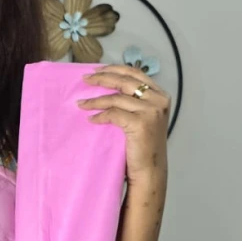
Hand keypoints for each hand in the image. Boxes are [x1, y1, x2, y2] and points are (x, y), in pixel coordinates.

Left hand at [78, 65, 169, 185]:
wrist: (149, 171)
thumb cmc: (143, 148)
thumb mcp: (144, 119)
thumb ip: (135, 103)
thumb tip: (112, 89)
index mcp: (160, 95)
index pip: (135, 74)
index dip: (115, 69)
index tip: (98, 70)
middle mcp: (158, 100)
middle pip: (125, 80)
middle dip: (103, 77)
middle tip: (85, 79)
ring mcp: (151, 111)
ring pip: (117, 97)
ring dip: (96, 99)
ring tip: (81, 103)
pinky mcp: (140, 123)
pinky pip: (113, 114)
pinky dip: (100, 116)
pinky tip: (91, 119)